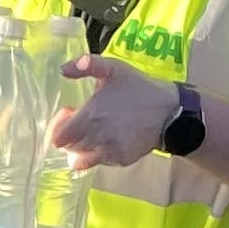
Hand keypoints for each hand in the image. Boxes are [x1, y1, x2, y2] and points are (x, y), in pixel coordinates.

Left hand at [45, 54, 177, 170]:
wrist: (171, 111)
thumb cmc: (139, 87)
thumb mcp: (114, 68)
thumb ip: (87, 65)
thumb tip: (62, 69)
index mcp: (91, 116)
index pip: (57, 138)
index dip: (58, 126)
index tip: (70, 112)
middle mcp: (97, 138)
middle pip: (66, 149)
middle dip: (68, 136)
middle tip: (80, 122)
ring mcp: (109, 152)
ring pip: (80, 160)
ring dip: (79, 147)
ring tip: (91, 132)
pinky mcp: (120, 160)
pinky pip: (99, 162)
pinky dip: (97, 153)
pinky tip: (107, 138)